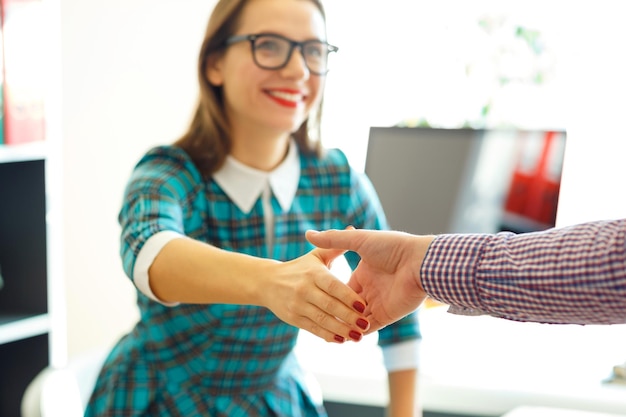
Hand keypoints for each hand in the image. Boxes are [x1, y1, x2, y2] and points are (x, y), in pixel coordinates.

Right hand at [260, 246, 369, 343]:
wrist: (266, 282)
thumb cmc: (298, 268)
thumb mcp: (315, 256)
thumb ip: (335, 246)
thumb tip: (352, 228)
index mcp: (314, 273)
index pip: (333, 286)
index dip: (348, 297)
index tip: (363, 306)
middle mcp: (304, 289)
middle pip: (330, 305)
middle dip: (348, 317)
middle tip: (365, 324)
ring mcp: (298, 305)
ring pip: (322, 320)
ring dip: (341, 330)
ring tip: (358, 336)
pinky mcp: (293, 319)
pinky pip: (313, 329)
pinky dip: (327, 336)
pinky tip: (341, 340)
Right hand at [306, 228, 434, 332]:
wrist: (419, 261)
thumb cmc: (391, 247)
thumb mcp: (359, 240)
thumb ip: (334, 240)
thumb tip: (308, 234)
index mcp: (363, 272)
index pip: (341, 287)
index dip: (329, 293)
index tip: (311, 298)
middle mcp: (369, 289)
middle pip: (346, 305)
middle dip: (333, 312)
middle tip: (315, 316)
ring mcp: (378, 304)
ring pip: (355, 319)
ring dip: (343, 324)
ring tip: (325, 329)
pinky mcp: (386, 316)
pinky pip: (368, 329)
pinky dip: (356, 333)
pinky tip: (342, 337)